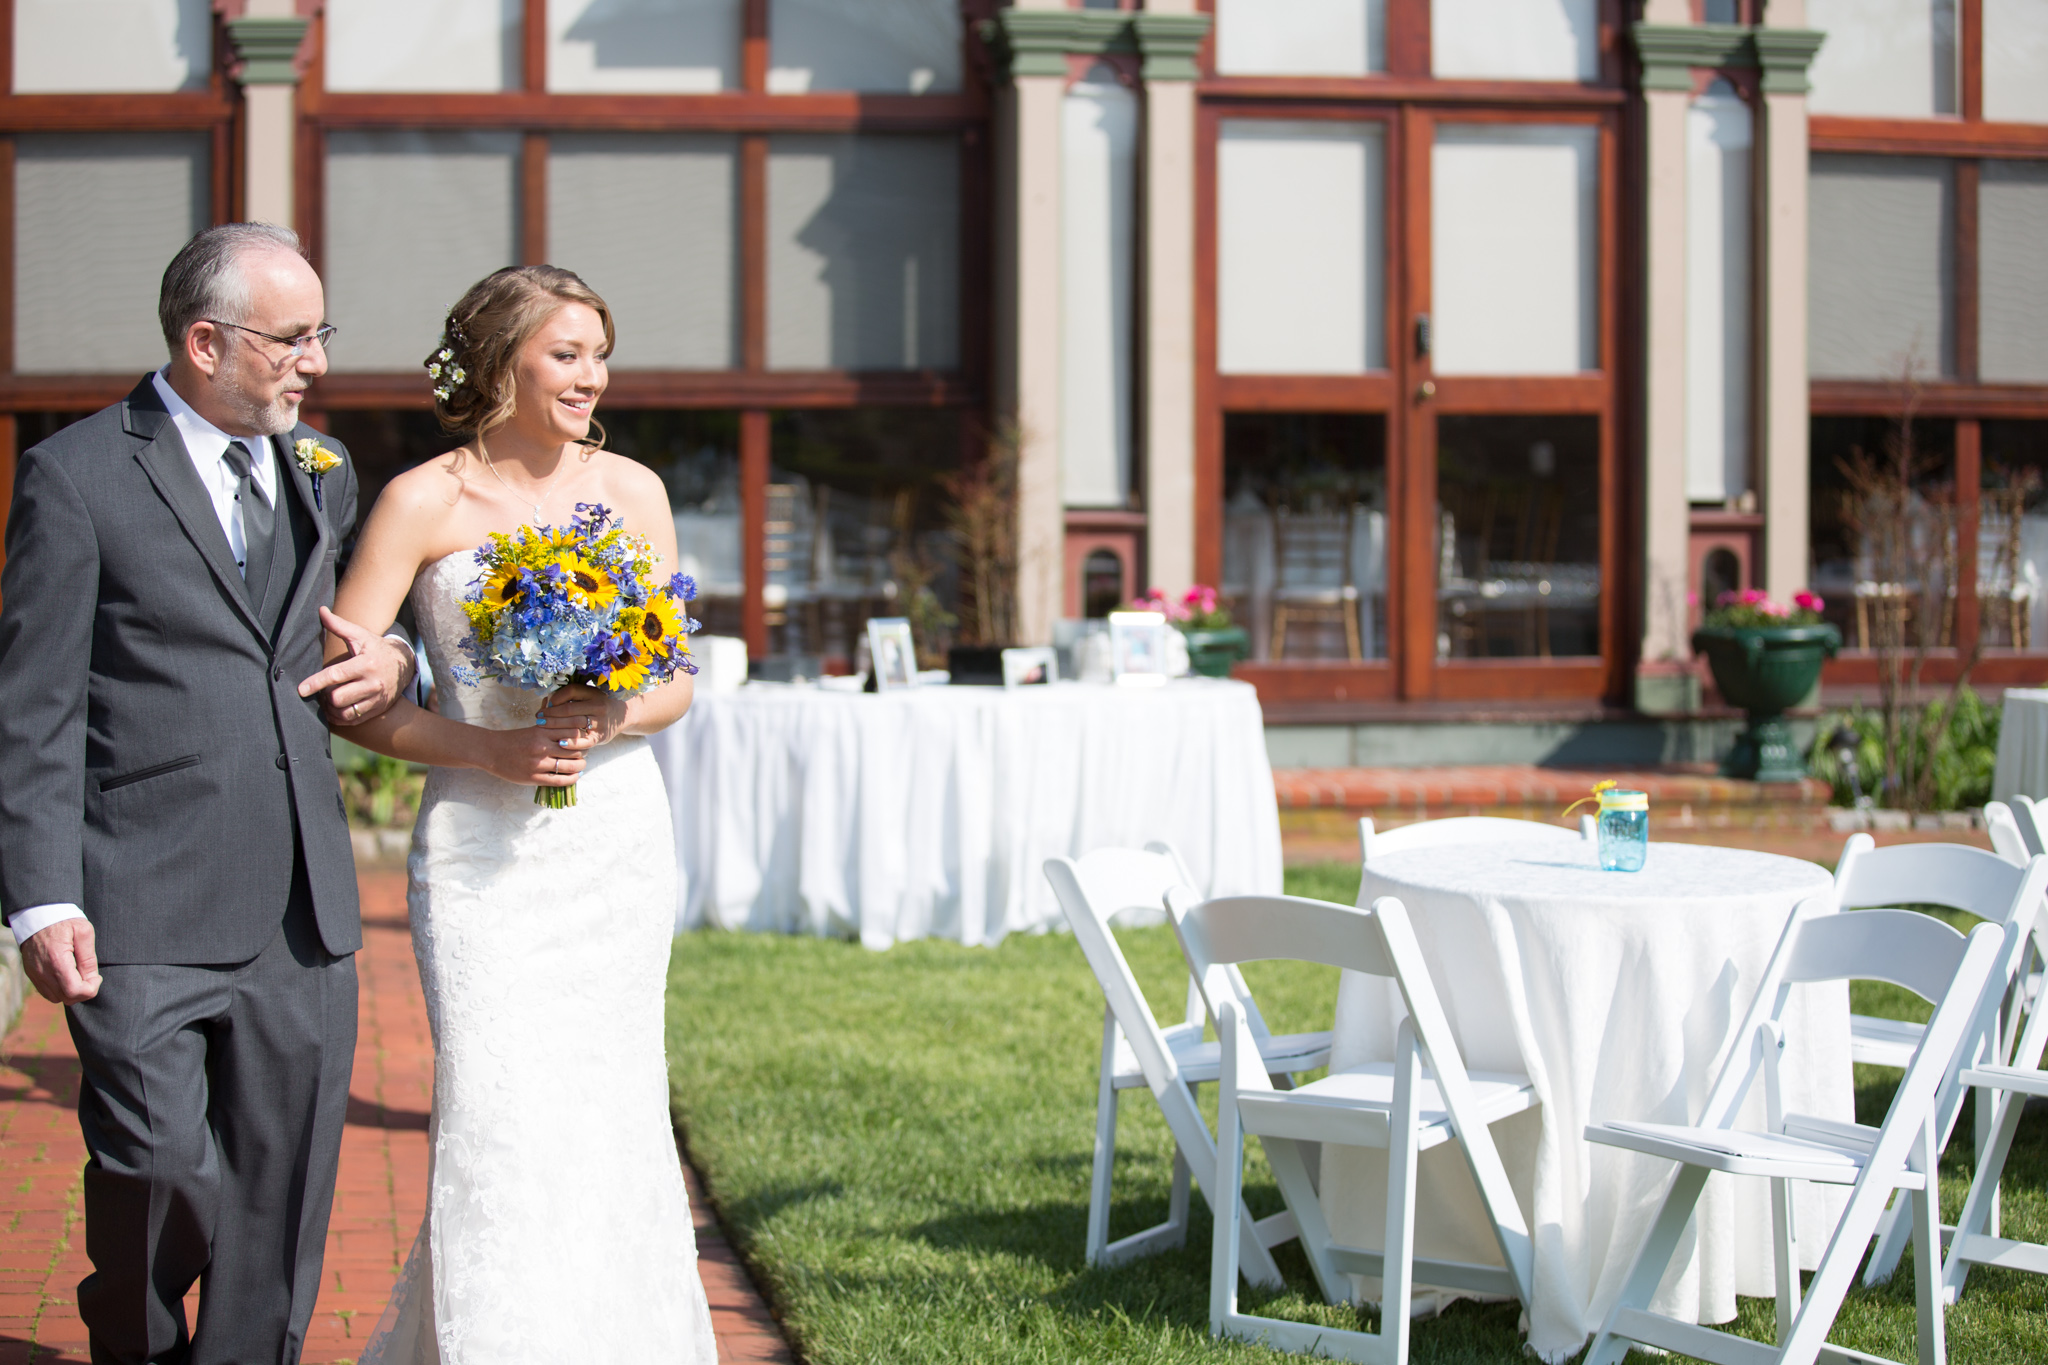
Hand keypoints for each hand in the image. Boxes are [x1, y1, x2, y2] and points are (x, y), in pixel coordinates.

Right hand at [21, 918, 100, 1003]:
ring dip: (71, 991)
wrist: (38, 914)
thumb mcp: (83, 932)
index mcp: (57, 960)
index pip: (74, 991)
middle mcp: (43, 971)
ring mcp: (35, 974)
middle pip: (66, 998)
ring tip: (79, 974)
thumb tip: (92, 979)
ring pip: (56, 998)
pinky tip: (68, 975)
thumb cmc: (64, 920)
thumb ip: (89, 958)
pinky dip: (60, 989)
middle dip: (83, 991)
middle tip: (91, 975)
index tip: (97, 977)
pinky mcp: (31, 974)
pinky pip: (47, 992)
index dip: (91, 989)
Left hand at [303, 606, 414, 724]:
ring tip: (327, 699)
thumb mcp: (360, 636)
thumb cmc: (375, 648)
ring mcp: (376, 698)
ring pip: (345, 711)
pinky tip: (334, 708)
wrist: (404, 665)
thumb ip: (338, 626)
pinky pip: (353, 719)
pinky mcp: (378, 708)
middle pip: (338, 697)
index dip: (316, 683)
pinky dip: (339, 716)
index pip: (336, 675)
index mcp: (366, 663)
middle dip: (324, 695)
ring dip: (330, 707)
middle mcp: (373, 683)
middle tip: (320, 690)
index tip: (301, 689)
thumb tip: (321, 610)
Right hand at [477, 711, 596, 786]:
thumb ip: (552, 730)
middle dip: (583, 752)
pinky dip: (571, 779)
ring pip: (570, 766)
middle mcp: (541, 746)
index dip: (582, 737)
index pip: (573, 732)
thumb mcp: (534, 729)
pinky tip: (574, 776)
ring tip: (580, 765)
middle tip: (584, 753)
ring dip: (580, 766)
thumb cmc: (514, 739)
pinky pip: (560, 780)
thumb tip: (576, 734)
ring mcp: (538, 763)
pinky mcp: (533, 777)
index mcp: (542, 731)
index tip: (585, 739)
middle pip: (575, 749)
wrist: (491, 751)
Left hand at [540, 683, 627, 747]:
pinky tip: (560, 743)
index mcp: (594, 693)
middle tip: (538, 718)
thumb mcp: (588, 696)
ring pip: (574, 724)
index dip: (555, 698)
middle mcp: (598, 706)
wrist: (620, 716)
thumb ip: (570, 697)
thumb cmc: (596, 705)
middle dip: (550, 714)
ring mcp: (600, 722)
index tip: (545, 705)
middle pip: (569, 709)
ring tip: (543, 728)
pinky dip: (571, 743)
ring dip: (555, 727)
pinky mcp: (600, 737)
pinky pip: (584, 741)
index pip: (571, 691)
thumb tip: (546, 703)